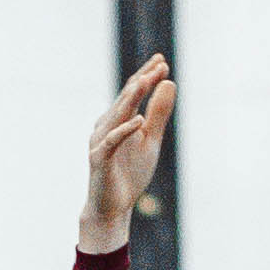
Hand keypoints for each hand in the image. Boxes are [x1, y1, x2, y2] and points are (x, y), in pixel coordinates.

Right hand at [78, 56, 174, 253]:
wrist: (113, 208)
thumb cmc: (130, 173)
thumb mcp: (150, 140)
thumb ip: (159, 114)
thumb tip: (170, 84)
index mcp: (118, 120)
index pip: (133, 93)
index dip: (147, 76)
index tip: (162, 61)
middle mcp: (106, 125)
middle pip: (125, 99)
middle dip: (142, 81)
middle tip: (159, 64)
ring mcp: (101, 141)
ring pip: (116, 115)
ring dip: (131, 98)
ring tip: (146, 82)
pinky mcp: (99, 159)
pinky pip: (112, 142)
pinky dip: (125, 130)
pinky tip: (140, 121)